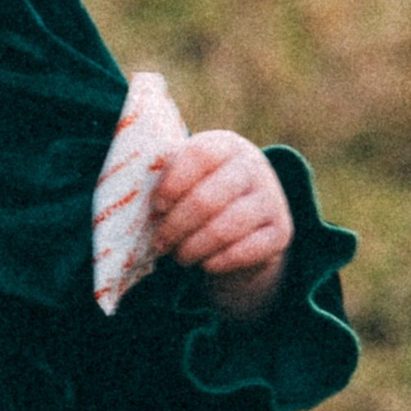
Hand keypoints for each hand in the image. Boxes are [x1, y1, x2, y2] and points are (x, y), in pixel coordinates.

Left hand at [151, 131, 293, 315]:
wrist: (245, 220)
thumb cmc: (198, 192)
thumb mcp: (184, 177)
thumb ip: (163, 178)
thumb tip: (129, 192)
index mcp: (224, 145)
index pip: (199, 156)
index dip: (173, 183)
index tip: (156, 206)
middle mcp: (253, 166)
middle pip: (207, 199)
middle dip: (176, 227)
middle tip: (160, 243)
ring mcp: (271, 198)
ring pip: (225, 228)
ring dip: (194, 248)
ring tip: (179, 256)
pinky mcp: (281, 231)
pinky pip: (247, 251)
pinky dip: (219, 262)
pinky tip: (206, 264)